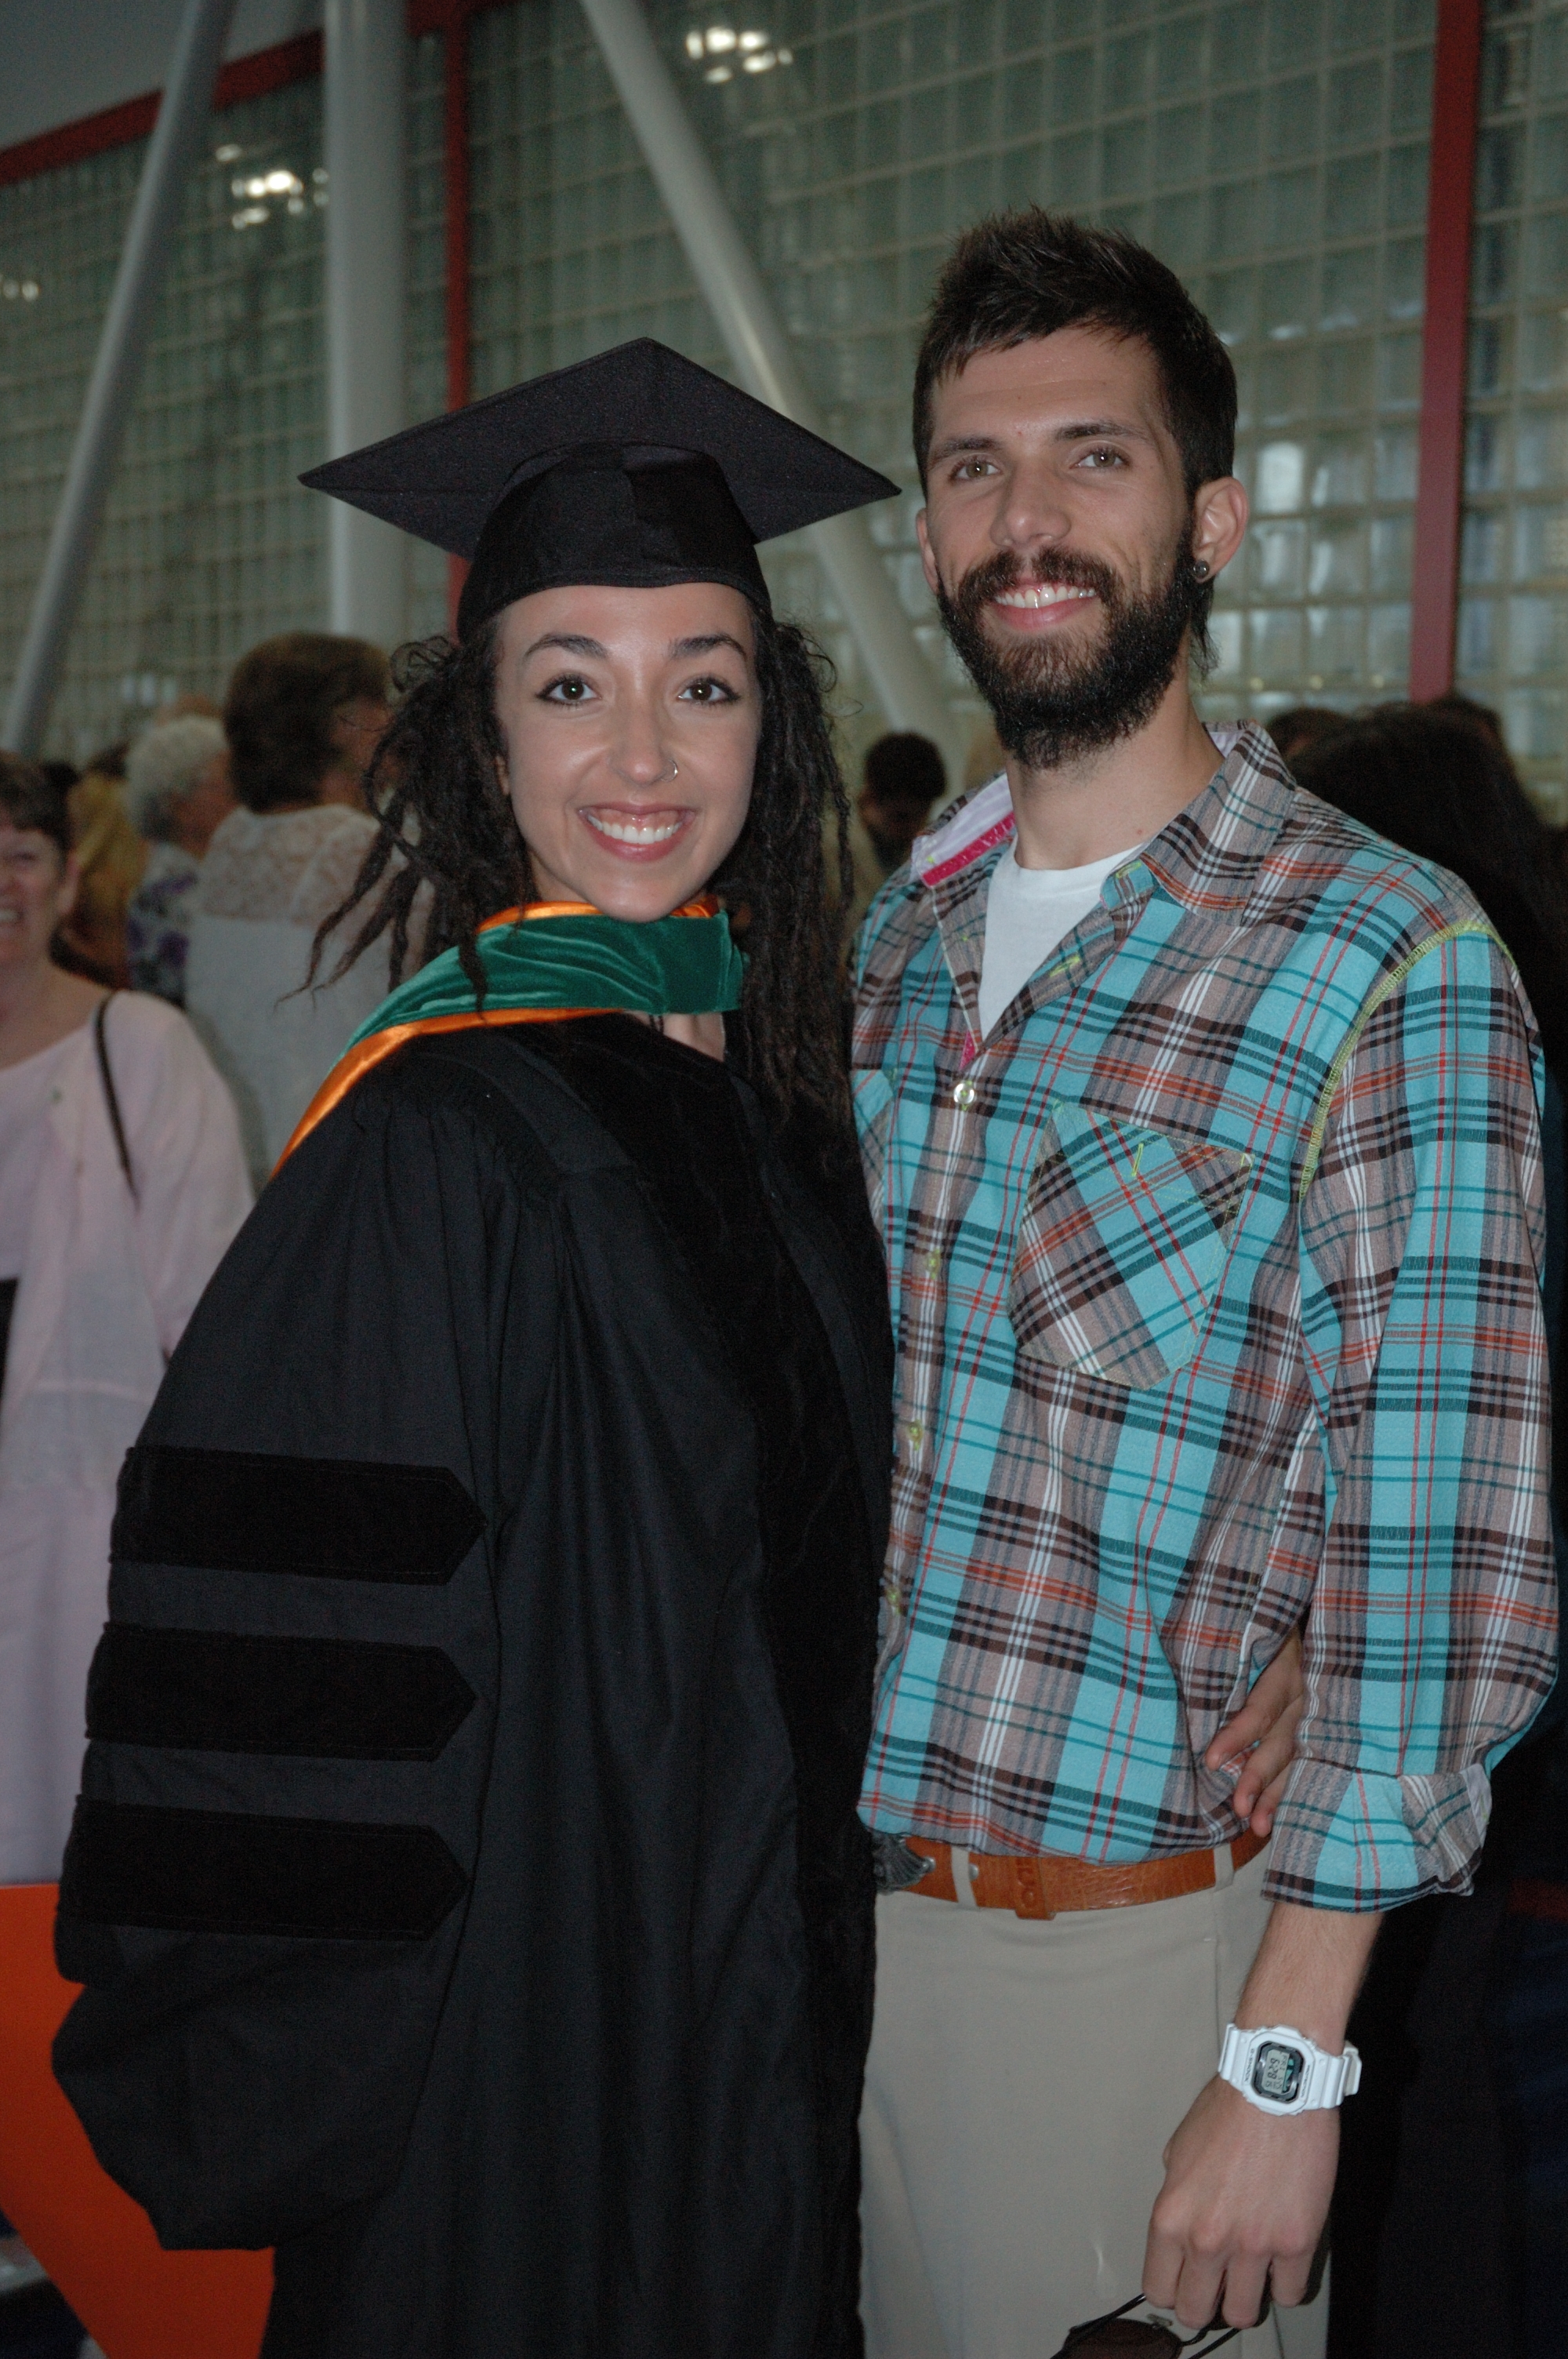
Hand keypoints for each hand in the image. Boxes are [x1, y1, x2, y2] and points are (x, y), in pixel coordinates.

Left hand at [1142, 2073, 1335, 2329]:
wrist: (1275, 2085)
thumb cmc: (1229, 2107)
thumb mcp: (1179, 2150)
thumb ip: (1179, 2196)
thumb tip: (1186, 2221)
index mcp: (1171, 2216)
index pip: (1158, 2289)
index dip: (1172, 2289)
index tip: (1184, 2283)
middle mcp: (1207, 2239)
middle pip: (1196, 2312)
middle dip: (1205, 2303)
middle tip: (1217, 2286)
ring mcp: (1253, 2246)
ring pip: (1243, 2313)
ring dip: (1245, 2299)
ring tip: (1252, 2276)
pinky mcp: (1296, 2243)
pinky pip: (1289, 2294)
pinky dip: (1286, 2284)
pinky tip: (1283, 2262)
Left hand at [1206, 1631, 1303, 1834]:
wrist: (1311, 1614)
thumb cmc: (1257, 1619)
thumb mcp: (1247, 1626)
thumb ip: (1222, 1648)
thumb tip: (1172, 1665)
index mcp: (1284, 1665)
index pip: (1261, 1707)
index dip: (1238, 1735)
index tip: (1211, 1760)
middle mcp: (1303, 1693)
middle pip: (1280, 1741)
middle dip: (1258, 1776)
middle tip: (1240, 1809)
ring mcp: (1311, 1712)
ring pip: (1293, 1757)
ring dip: (1275, 1793)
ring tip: (1259, 1828)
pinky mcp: (1314, 1726)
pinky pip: (1301, 1762)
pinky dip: (1286, 1790)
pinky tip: (1272, 1818)